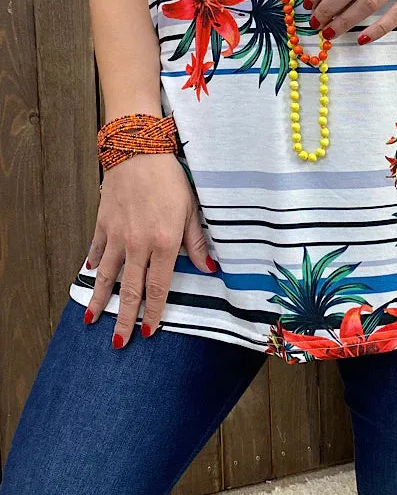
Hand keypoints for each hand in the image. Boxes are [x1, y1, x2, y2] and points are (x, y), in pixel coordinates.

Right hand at [84, 152, 214, 347]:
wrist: (138, 151)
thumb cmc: (170, 178)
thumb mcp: (191, 209)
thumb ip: (197, 241)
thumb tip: (208, 267)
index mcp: (163, 243)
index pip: (158, 288)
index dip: (154, 313)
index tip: (149, 332)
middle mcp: (137, 245)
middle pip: (130, 290)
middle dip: (124, 319)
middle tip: (118, 343)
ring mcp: (117, 235)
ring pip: (106, 276)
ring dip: (100, 299)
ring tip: (91, 319)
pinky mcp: (103, 223)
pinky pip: (96, 249)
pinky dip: (92, 263)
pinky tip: (88, 273)